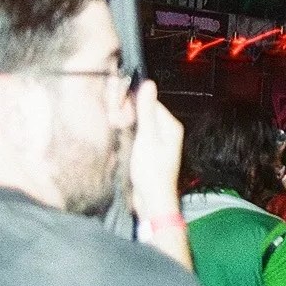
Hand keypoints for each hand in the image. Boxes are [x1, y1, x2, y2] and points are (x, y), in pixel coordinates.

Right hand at [128, 80, 184, 216]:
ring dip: (128, 126)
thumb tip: (148, 84)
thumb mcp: (147, 136)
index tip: (119, 102)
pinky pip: (138, 139)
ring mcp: (159, 144)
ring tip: (116, 127)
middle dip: (130, 114)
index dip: (134, 101)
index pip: (151, 103)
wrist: (152, 200)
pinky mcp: (150, 154)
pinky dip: (129, 137)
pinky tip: (120, 140)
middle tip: (115, 117)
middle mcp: (167, 133)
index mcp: (170, 126)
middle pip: (146, 114)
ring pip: (140, 127)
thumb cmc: (152, 171)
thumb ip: (146, 111)